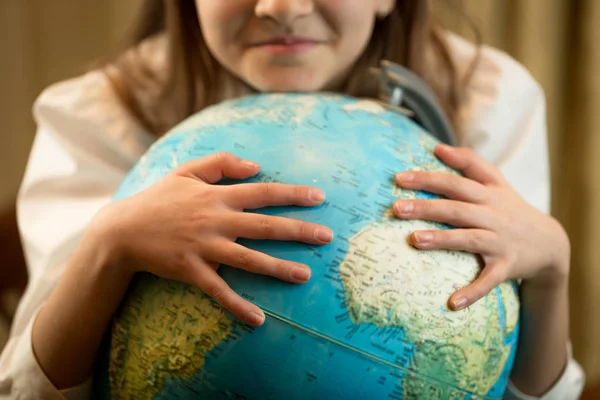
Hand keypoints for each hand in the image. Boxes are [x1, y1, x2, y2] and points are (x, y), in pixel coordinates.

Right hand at [93, 152, 332, 325]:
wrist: (122, 230)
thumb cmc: (158, 198)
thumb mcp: (186, 171)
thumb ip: (221, 163)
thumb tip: (256, 166)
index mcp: (216, 196)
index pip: (262, 193)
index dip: (291, 194)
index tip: (319, 197)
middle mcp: (215, 220)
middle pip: (264, 226)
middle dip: (298, 231)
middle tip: (327, 237)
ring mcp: (204, 247)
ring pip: (248, 259)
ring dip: (278, 268)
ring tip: (305, 276)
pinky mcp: (191, 270)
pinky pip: (218, 290)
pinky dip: (237, 305)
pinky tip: (258, 319)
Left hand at [392, 144, 569, 309]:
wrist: (550, 242)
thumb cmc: (510, 208)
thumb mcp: (496, 182)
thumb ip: (469, 162)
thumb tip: (438, 148)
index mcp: (486, 194)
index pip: (454, 182)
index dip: (427, 179)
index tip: (399, 178)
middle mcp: (492, 215)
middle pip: (457, 208)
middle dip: (427, 207)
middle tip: (396, 208)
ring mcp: (499, 242)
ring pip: (469, 239)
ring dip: (443, 240)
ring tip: (416, 240)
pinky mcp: (506, 267)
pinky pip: (488, 280)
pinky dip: (472, 292)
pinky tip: (451, 303)